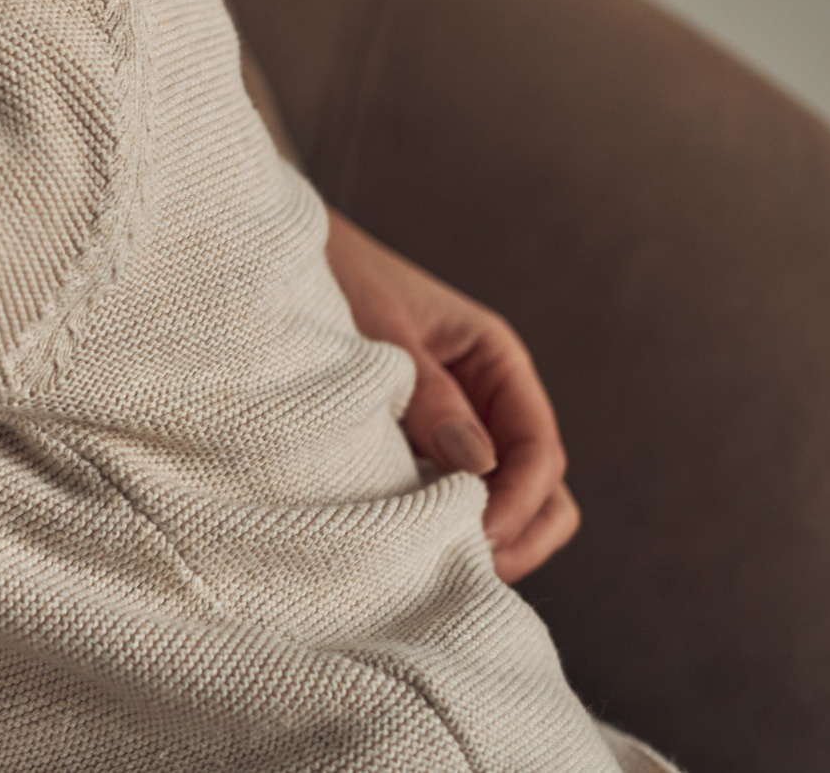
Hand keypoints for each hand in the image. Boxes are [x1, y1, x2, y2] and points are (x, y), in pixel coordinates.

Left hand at [323, 208, 578, 582]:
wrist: (286, 263)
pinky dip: (449, 520)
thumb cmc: (338, 279)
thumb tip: (477, 469)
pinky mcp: (424, 441)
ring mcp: (462, 421)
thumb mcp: (384, 332)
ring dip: (490, 533)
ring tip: (440, 561)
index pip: (539, 450)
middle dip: (519, 531)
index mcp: (497, 360)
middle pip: (543, 485)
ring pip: (508, 496)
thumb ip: (430, 396)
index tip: (477, 537)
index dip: (518, 503)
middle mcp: (491, 395)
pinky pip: (457, 492)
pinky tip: (412, 538)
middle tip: (467, 566)